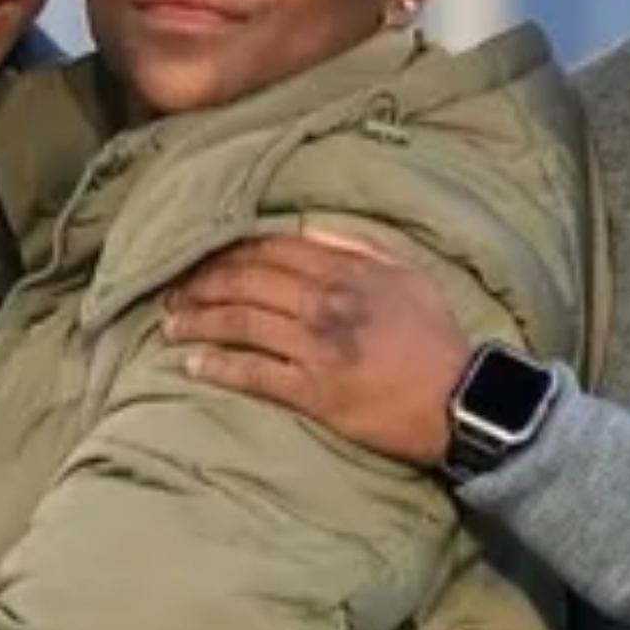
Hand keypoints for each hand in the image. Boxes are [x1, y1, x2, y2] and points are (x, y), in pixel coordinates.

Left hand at [163, 228, 470, 464]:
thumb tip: (313, 230)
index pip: (274, 249)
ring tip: (170, 325)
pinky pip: (252, 373)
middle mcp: (328, 302)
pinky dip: (218, 367)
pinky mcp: (312, 390)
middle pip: (247, 282)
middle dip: (202, 284)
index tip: (202, 256)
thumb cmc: (435, 339)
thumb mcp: (407, 277)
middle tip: (173, 291)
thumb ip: (361, 249)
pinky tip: (192, 364)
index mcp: (350, 271)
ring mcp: (317, 347)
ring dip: (199, 322)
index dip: (230, 250)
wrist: (459, 399)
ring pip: (242, 323)